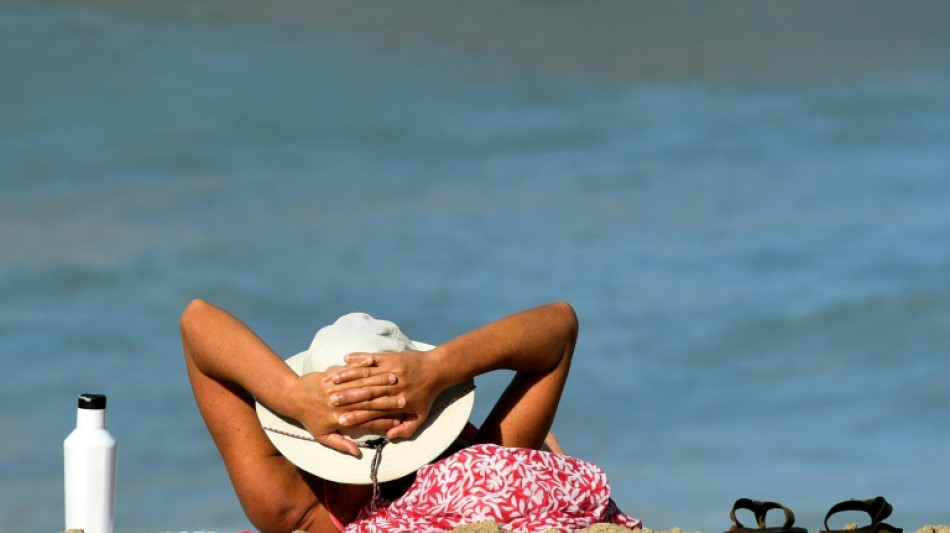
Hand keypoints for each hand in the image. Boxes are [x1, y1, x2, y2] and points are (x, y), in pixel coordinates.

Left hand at [284, 361, 404, 456]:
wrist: (292, 397)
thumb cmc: (309, 418)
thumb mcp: (322, 436)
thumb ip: (341, 444)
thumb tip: (357, 453)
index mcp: (340, 420)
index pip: (366, 422)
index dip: (383, 422)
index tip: (399, 421)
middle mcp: (340, 405)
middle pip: (368, 402)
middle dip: (387, 400)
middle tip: (404, 399)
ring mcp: (336, 389)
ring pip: (360, 384)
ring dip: (379, 381)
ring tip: (395, 379)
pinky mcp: (331, 376)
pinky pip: (349, 370)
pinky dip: (362, 366)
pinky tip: (374, 363)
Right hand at [330, 350, 444, 440]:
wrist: (437, 369)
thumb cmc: (427, 394)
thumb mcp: (421, 416)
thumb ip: (406, 429)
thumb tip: (390, 436)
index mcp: (397, 402)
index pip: (373, 411)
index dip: (357, 416)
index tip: (341, 420)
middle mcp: (392, 386)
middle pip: (366, 393)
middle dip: (347, 397)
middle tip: (330, 400)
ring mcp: (391, 369)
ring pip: (365, 374)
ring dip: (348, 376)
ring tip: (332, 380)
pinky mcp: (390, 357)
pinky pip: (371, 357)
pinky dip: (358, 357)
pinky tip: (345, 358)